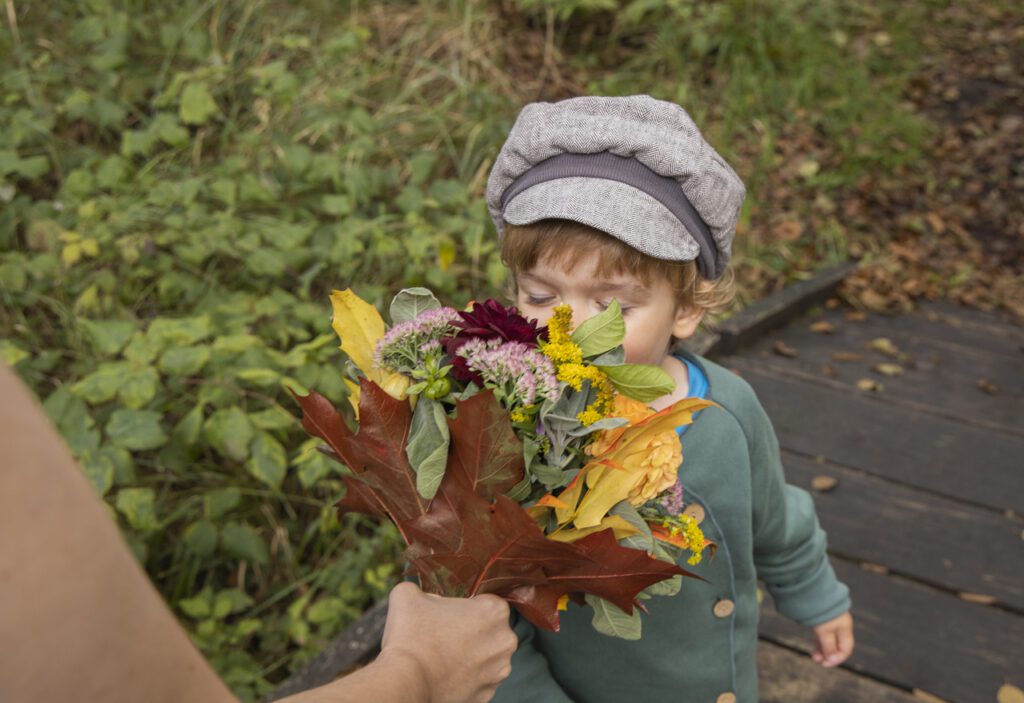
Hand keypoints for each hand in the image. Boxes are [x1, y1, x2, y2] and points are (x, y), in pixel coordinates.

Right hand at [380, 582, 516, 702]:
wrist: (406, 682)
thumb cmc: (411, 635)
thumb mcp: (409, 594)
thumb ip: (423, 588)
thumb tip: (424, 597)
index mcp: (495, 611)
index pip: (486, 602)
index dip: (467, 606)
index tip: (451, 614)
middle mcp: (506, 641)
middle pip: (490, 630)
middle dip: (472, 631)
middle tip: (445, 634)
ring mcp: (499, 671)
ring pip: (487, 656)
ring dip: (471, 655)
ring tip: (443, 656)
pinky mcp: (488, 695)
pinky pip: (479, 680)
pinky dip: (466, 677)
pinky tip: (446, 673)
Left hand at [811, 611, 853, 667]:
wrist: (811, 588)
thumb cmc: (820, 610)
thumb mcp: (824, 630)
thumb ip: (829, 646)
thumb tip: (832, 660)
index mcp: (845, 627)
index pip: (846, 648)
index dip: (837, 659)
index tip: (825, 664)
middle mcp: (840, 624)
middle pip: (837, 644)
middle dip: (828, 654)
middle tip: (816, 660)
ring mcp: (831, 620)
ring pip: (829, 639)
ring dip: (822, 649)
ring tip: (813, 656)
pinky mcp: (822, 616)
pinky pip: (823, 632)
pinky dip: (819, 640)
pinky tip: (814, 646)